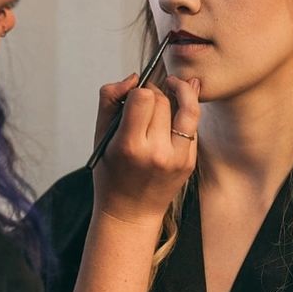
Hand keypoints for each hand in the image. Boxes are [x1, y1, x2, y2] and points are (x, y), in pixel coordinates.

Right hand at [92, 74, 200, 224]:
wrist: (130, 214)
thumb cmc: (110, 171)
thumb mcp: (100, 135)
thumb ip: (110, 98)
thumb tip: (133, 77)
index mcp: (129, 146)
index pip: (143, 98)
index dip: (138, 90)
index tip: (132, 94)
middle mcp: (156, 153)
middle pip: (163, 100)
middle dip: (154, 92)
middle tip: (145, 96)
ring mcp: (177, 160)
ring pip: (187, 108)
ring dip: (180, 92)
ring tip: (173, 85)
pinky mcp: (189, 163)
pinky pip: (192, 125)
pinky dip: (186, 110)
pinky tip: (179, 103)